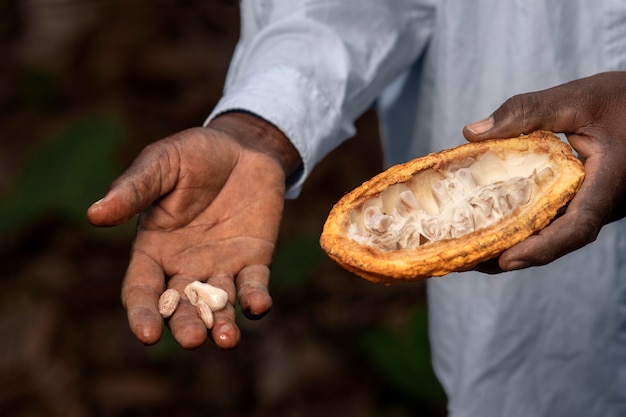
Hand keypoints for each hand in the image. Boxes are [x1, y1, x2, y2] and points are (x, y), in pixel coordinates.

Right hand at [87, 113, 300, 348]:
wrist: (242, 147)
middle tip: (192, 339)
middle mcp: (185, 266)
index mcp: (154, 249)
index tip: (147, 335)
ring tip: (226, 339)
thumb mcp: (160, 164)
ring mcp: (221, 265)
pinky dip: (256, 299)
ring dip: (222, 324)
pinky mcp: (254, 259)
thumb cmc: (193, 154)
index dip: (142, 314)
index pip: (142, 290)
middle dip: (186, 325)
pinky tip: (257, 307)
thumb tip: (94, 214)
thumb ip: (134, 190)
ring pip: (219, 304)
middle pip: (181, 306)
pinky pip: (255, 285)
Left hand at [463, 71, 625, 270]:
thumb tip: (471, 133)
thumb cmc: (624, 98)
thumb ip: (527, 111)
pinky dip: (526, 225)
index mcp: (610, 182)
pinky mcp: (588, 198)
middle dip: (515, 254)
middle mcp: (606, 202)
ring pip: (557, 232)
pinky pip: (558, 218)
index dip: (542, 248)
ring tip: (470, 251)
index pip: (577, 227)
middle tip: (468, 261)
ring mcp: (597, 203)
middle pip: (558, 239)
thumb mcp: (577, 98)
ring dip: (517, 243)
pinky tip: (492, 224)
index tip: (506, 260)